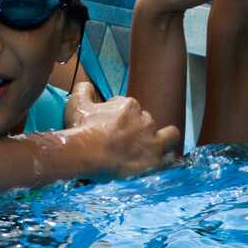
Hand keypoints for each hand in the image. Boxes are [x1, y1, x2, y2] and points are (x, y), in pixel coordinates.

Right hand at [62, 81, 182, 176]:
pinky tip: (158, 162)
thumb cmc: (82, 128)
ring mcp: (152, 141)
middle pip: (147, 122)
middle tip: (124, 140)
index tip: (110, 127)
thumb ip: (84, 90)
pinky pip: (170, 159)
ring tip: (152, 147)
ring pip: (170, 135)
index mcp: (130, 106)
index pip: (130, 108)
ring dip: (164, 139)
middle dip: (138, 129)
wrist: (85, 153)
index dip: (120, 117)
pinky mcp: (154, 161)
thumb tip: (88, 86)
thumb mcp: (77, 103)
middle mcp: (145, 120)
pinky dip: (166, 159)